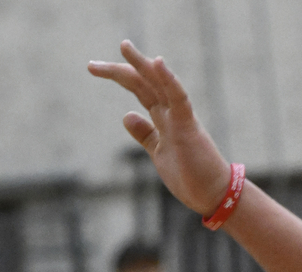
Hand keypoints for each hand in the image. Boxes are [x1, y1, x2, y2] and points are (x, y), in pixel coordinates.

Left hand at [89, 41, 230, 215]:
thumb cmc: (189, 175)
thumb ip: (145, 134)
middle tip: (91, 65)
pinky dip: (168, 79)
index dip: (118, 76)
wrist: (210, 193)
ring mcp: (180, 117)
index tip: (93, 69)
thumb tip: (126, 116)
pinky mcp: (188, 126)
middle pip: (143, 83)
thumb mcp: (158, 152)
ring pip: (159, 84)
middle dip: (118, 71)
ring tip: (123, 47)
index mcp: (163, 117)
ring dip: (142, 64)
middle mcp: (170, 112)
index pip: (138, 89)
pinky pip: (178, 98)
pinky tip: (157, 63)